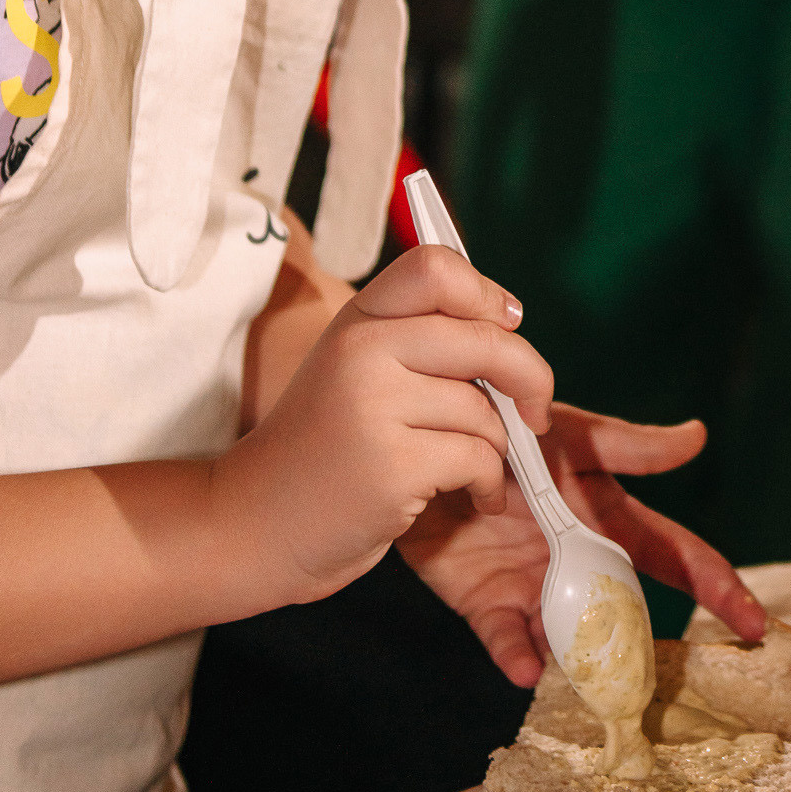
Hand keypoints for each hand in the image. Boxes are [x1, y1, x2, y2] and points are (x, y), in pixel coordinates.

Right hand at [209, 243, 551, 609]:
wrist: (254, 526)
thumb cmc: (322, 450)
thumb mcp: (354, 370)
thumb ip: (416, 339)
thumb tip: (508, 321)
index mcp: (357, 320)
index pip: (435, 265)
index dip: (484, 292)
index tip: (505, 326)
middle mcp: (362, 351)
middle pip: (484, 337)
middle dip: (530, 378)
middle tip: (536, 410)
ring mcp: (373, 408)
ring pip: (485, 410)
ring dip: (498, 448)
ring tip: (475, 470)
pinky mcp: (391, 467)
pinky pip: (477, 460)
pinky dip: (487, 485)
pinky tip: (473, 497)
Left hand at [398, 407, 774, 685]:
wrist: (427, 438)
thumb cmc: (507, 428)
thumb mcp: (570, 434)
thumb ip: (629, 445)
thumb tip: (697, 436)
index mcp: (607, 519)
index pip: (674, 554)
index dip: (716, 585)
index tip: (756, 623)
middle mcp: (579, 561)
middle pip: (628, 610)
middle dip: (652, 649)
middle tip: (673, 684)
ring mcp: (533, 586)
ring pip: (569, 638)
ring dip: (582, 661)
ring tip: (597, 683)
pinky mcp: (483, 602)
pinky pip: (504, 639)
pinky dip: (515, 656)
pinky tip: (524, 667)